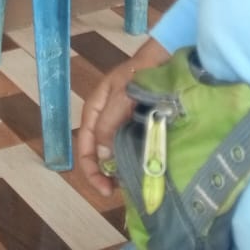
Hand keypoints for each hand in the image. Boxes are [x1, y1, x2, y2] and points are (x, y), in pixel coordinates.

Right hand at [75, 39, 170, 197]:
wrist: (165, 57)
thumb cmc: (141, 72)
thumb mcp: (121, 95)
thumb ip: (109, 122)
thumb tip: (102, 154)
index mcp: (95, 108)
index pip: (85, 144)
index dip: (90, 167)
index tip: (104, 187)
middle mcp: (105, 117)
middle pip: (96, 150)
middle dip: (102, 172)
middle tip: (113, 191)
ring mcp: (121, 120)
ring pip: (112, 150)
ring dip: (116, 168)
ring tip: (126, 184)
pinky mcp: (137, 122)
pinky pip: (128, 144)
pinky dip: (130, 159)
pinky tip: (138, 168)